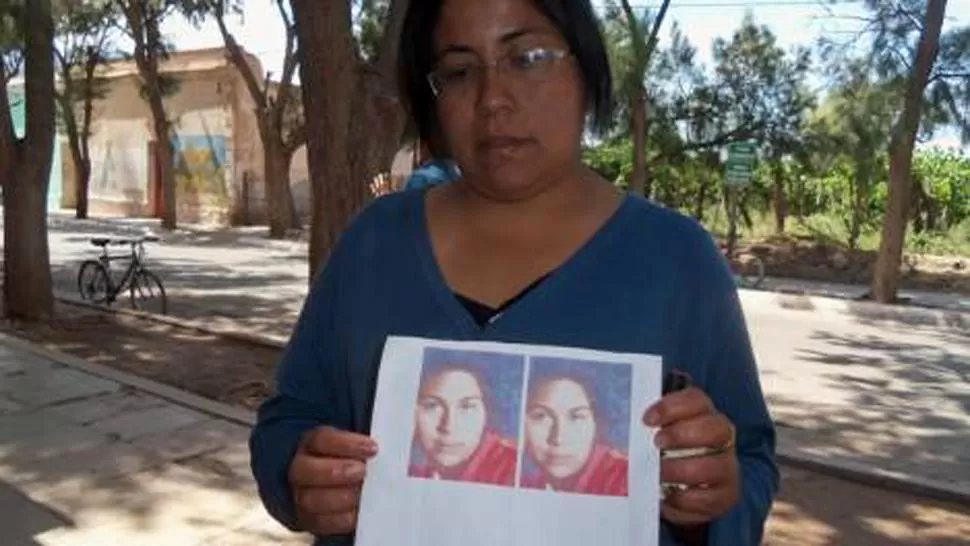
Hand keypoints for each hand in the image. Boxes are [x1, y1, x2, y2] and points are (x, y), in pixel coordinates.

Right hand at [288, 426, 378, 535]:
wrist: (346, 486)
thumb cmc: (356, 460)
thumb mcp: (359, 447)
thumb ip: (369, 447)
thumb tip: (387, 447)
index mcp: (313, 444)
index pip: (321, 439)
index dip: (346, 444)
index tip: (372, 449)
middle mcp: (301, 468)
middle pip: (306, 469)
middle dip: (336, 471)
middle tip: (362, 472)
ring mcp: (301, 495)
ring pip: (309, 499)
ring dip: (339, 498)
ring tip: (361, 495)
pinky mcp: (309, 519)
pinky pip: (319, 523)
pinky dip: (341, 519)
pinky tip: (358, 513)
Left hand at [644, 387, 738, 526]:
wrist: (682, 488)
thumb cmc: (665, 452)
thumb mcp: (655, 433)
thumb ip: (645, 424)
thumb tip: (615, 416)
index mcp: (702, 413)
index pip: (696, 400)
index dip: (672, 407)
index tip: (647, 419)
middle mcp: (722, 436)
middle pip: (716, 427)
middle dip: (683, 434)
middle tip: (656, 444)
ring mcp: (727, 466)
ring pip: (715, 465)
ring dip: (681, 470)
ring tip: (658, 474)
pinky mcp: (726, 495)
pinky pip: (709, 497)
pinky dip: (685, 499)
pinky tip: (667, 497)